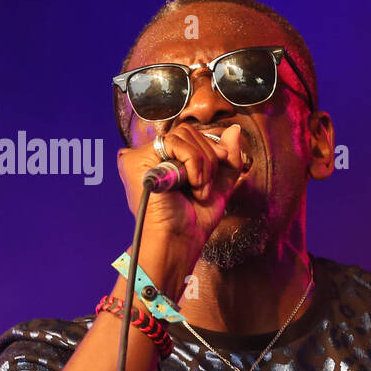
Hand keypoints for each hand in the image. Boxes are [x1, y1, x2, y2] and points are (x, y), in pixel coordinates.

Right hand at [115, 122, 248, 271]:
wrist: (180, 241)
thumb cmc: (195, 221)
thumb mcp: (219, 184)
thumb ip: (227, 157)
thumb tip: (234, 129)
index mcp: (166, 160)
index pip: (192, 135)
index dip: (211, 150)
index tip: (217, 174)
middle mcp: (151, 156)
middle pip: (189, 131)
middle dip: (209, 160)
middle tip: (205, 187)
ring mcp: (142, 157)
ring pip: (184, 135)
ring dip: (202, 166)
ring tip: (198, 190)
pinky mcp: (136, 160)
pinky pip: (175, 142)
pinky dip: (193, 163)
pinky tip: (191, 185)